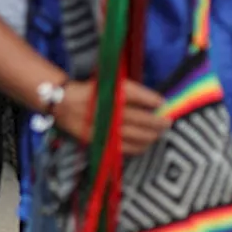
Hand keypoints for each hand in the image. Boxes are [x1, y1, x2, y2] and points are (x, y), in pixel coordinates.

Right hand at [53, 78, 169, 155]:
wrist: (63, 104)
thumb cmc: (90, 92)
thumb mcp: (106, 83)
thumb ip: (127, 90)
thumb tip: (153, 100)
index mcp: (107, 92)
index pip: (133, 94)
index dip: (150, 99)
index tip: (162, 102)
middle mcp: (106, 110)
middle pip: (138, 117)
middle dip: (156, 121)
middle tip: (168, 122)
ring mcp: (104, 128)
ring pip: (134, 135)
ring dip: (151, 135)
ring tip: (161, 133)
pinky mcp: (100, 141)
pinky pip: (124, 147)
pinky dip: (138, 147)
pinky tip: (147, 144)